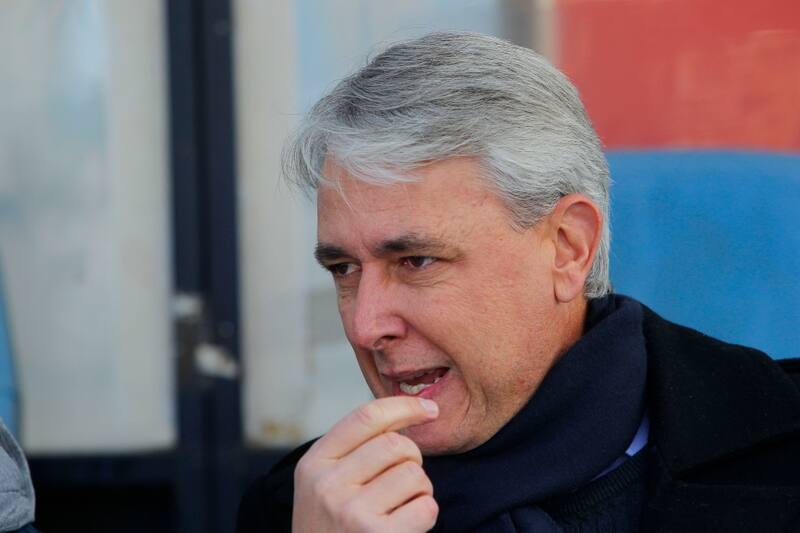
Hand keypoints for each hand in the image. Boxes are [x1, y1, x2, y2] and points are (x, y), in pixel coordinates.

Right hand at [292, 396, 439, 532]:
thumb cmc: (330, 529)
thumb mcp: (322, 485)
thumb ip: (352, 451)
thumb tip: (410, 413)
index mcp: (314, 464)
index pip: (366, 417)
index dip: (404, 407)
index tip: (429, 409)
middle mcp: (328, 485)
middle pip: (396, 444)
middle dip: (412, 459)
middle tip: (403, 482)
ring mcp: (351, 513)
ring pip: (415, 474)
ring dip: (419, 490)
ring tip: (400, 508)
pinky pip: (426, 507)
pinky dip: (425, 516)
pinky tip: (405, 527)